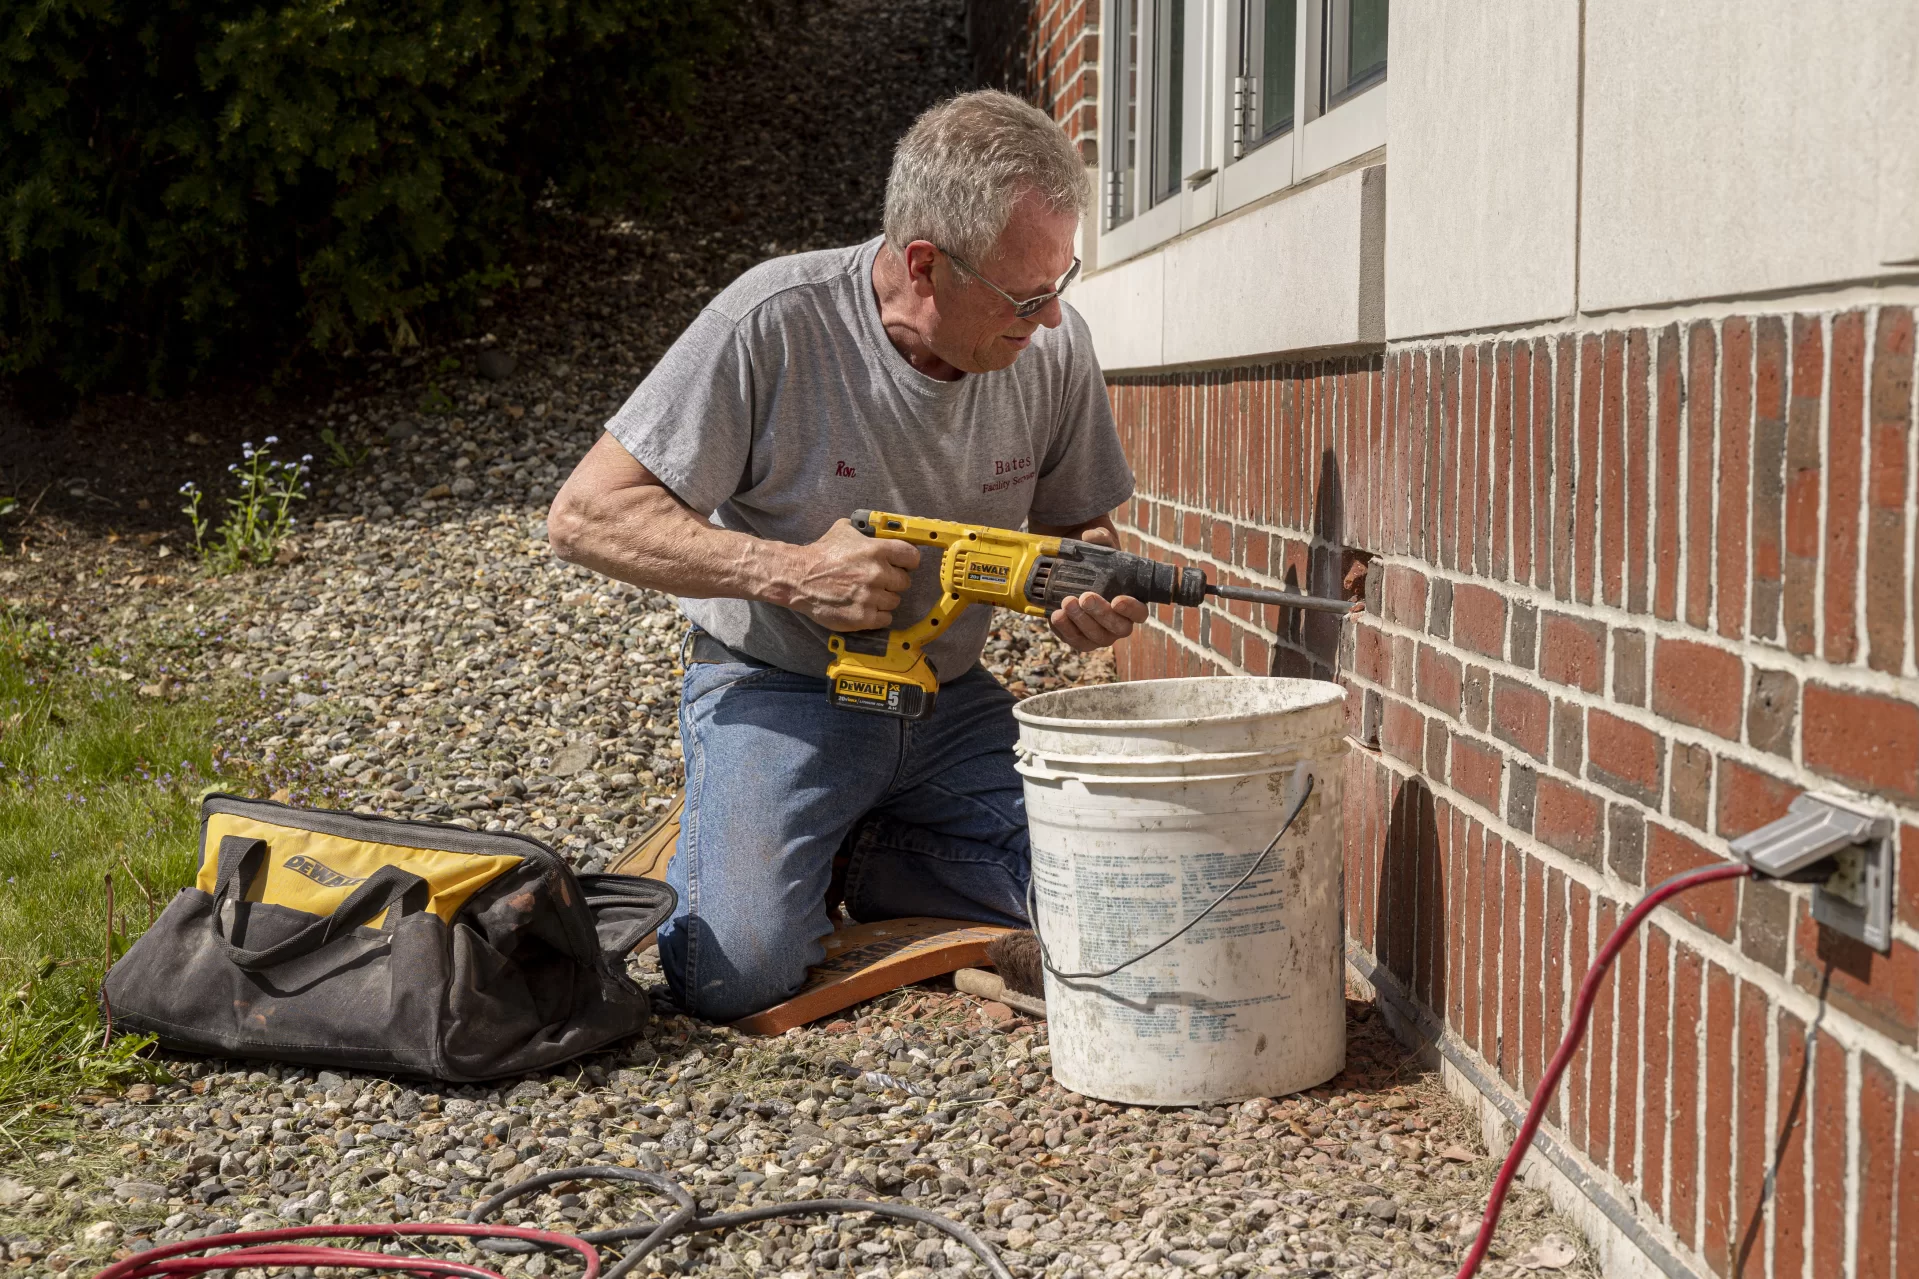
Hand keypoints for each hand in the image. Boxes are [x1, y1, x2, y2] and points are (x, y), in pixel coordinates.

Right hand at [787, 518, 920, 630]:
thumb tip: (881, 531)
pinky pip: (885, 619)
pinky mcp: (863, 617)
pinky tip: (865, 607)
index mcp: (876, 550)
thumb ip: (866, 532)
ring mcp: (871, 597)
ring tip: (867, 595)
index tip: (903, 565)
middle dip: (893, 581)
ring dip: (884, 599)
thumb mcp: (844, 530)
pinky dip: (878, 615)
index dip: (908, 561)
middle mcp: (877, 573)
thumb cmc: (821, 554)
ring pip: (895, 601)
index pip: (912, 557)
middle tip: (879, 581)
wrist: (798, 578)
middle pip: (904, 582)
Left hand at [1049, 526, 1147, 650]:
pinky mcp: (1078, 636)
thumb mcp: (1097, 543)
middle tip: (1085, 597)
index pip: (1139, 613)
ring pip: (1095, 637)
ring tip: (1067, 602)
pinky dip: (1064, 629)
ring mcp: (1098, 632)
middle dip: (1101, 614)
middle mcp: (1117, 622)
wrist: (1067, 566)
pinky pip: (1074, 639)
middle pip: (1117, 628)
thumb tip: (1092, 537)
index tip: (1117, 600)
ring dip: (1080, 622)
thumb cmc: (1092, 557)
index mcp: (1130, 603)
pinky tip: (1056, 615)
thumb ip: (1099, 538)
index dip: (1131, 609)